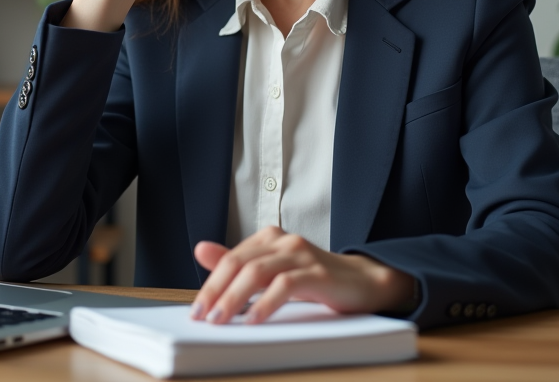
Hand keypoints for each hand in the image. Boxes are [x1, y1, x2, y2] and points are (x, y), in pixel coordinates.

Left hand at [189, 227, 415, 324]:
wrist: (362, 281)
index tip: (196, 310)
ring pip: (257, 273)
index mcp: (268, 238)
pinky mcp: (317, 273)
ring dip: (234, 299)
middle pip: (239, 264)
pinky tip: (253, 320)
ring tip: (221, 320)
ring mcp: (300, 254)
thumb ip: (238, 263)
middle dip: (216, 292)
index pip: (230, 259)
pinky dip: (265, 304)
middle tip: (203, 317)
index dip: (210, 284)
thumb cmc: (313, 278)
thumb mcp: (272, 271)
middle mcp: (283, 240)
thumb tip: (200, 250)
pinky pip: (285, 286)